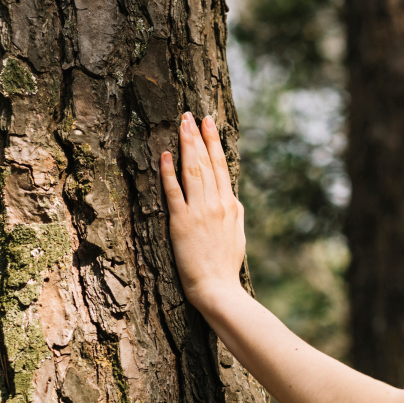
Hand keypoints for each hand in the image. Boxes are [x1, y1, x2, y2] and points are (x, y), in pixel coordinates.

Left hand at [160, 112, 245, 308]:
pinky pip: (174, 192)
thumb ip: (234, 212)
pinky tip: (165, 155)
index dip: (214, 141)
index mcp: (230, 204)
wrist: (218, 288)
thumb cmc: (226, 265)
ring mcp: (198, 211)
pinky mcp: (181, 223)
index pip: (221, 165)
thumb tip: (232, 197)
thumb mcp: (237, 234)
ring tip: (181, 125)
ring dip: (186, 145)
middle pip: (206, 162)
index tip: (208, 122)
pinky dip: (169, 172)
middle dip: (197, 135)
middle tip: (189, 114)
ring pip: (192, 171)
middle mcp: (216, 203)